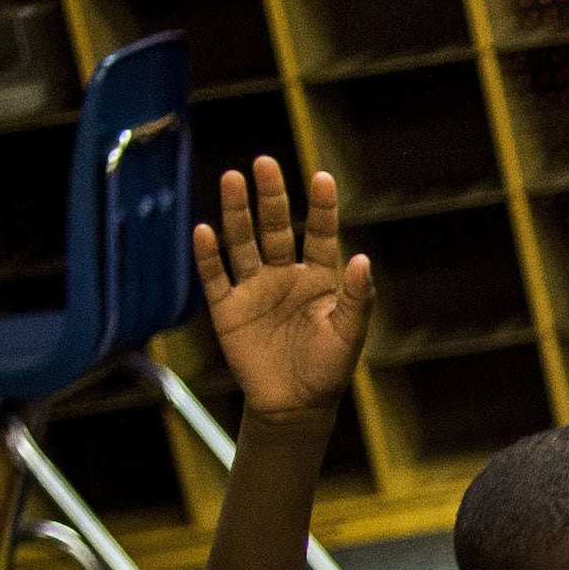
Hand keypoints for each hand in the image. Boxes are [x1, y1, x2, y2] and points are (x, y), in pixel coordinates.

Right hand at [194, 158, 372, 423]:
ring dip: (236, 212)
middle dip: (270, 196)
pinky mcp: (228, 309)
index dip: (321, 207)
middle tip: (264, 163)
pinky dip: (209, 255)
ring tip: (232, 179)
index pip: (319, 233)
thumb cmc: (328, 370)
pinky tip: (205, 230)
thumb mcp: (348, 334)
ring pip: (242, 242)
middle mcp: (284, 275)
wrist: (294, 406)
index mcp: (319, 277)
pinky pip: (216, 276)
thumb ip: (356, 298)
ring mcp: (254, 289)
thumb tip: (362, 260)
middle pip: (275, 227)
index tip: (322, 178)